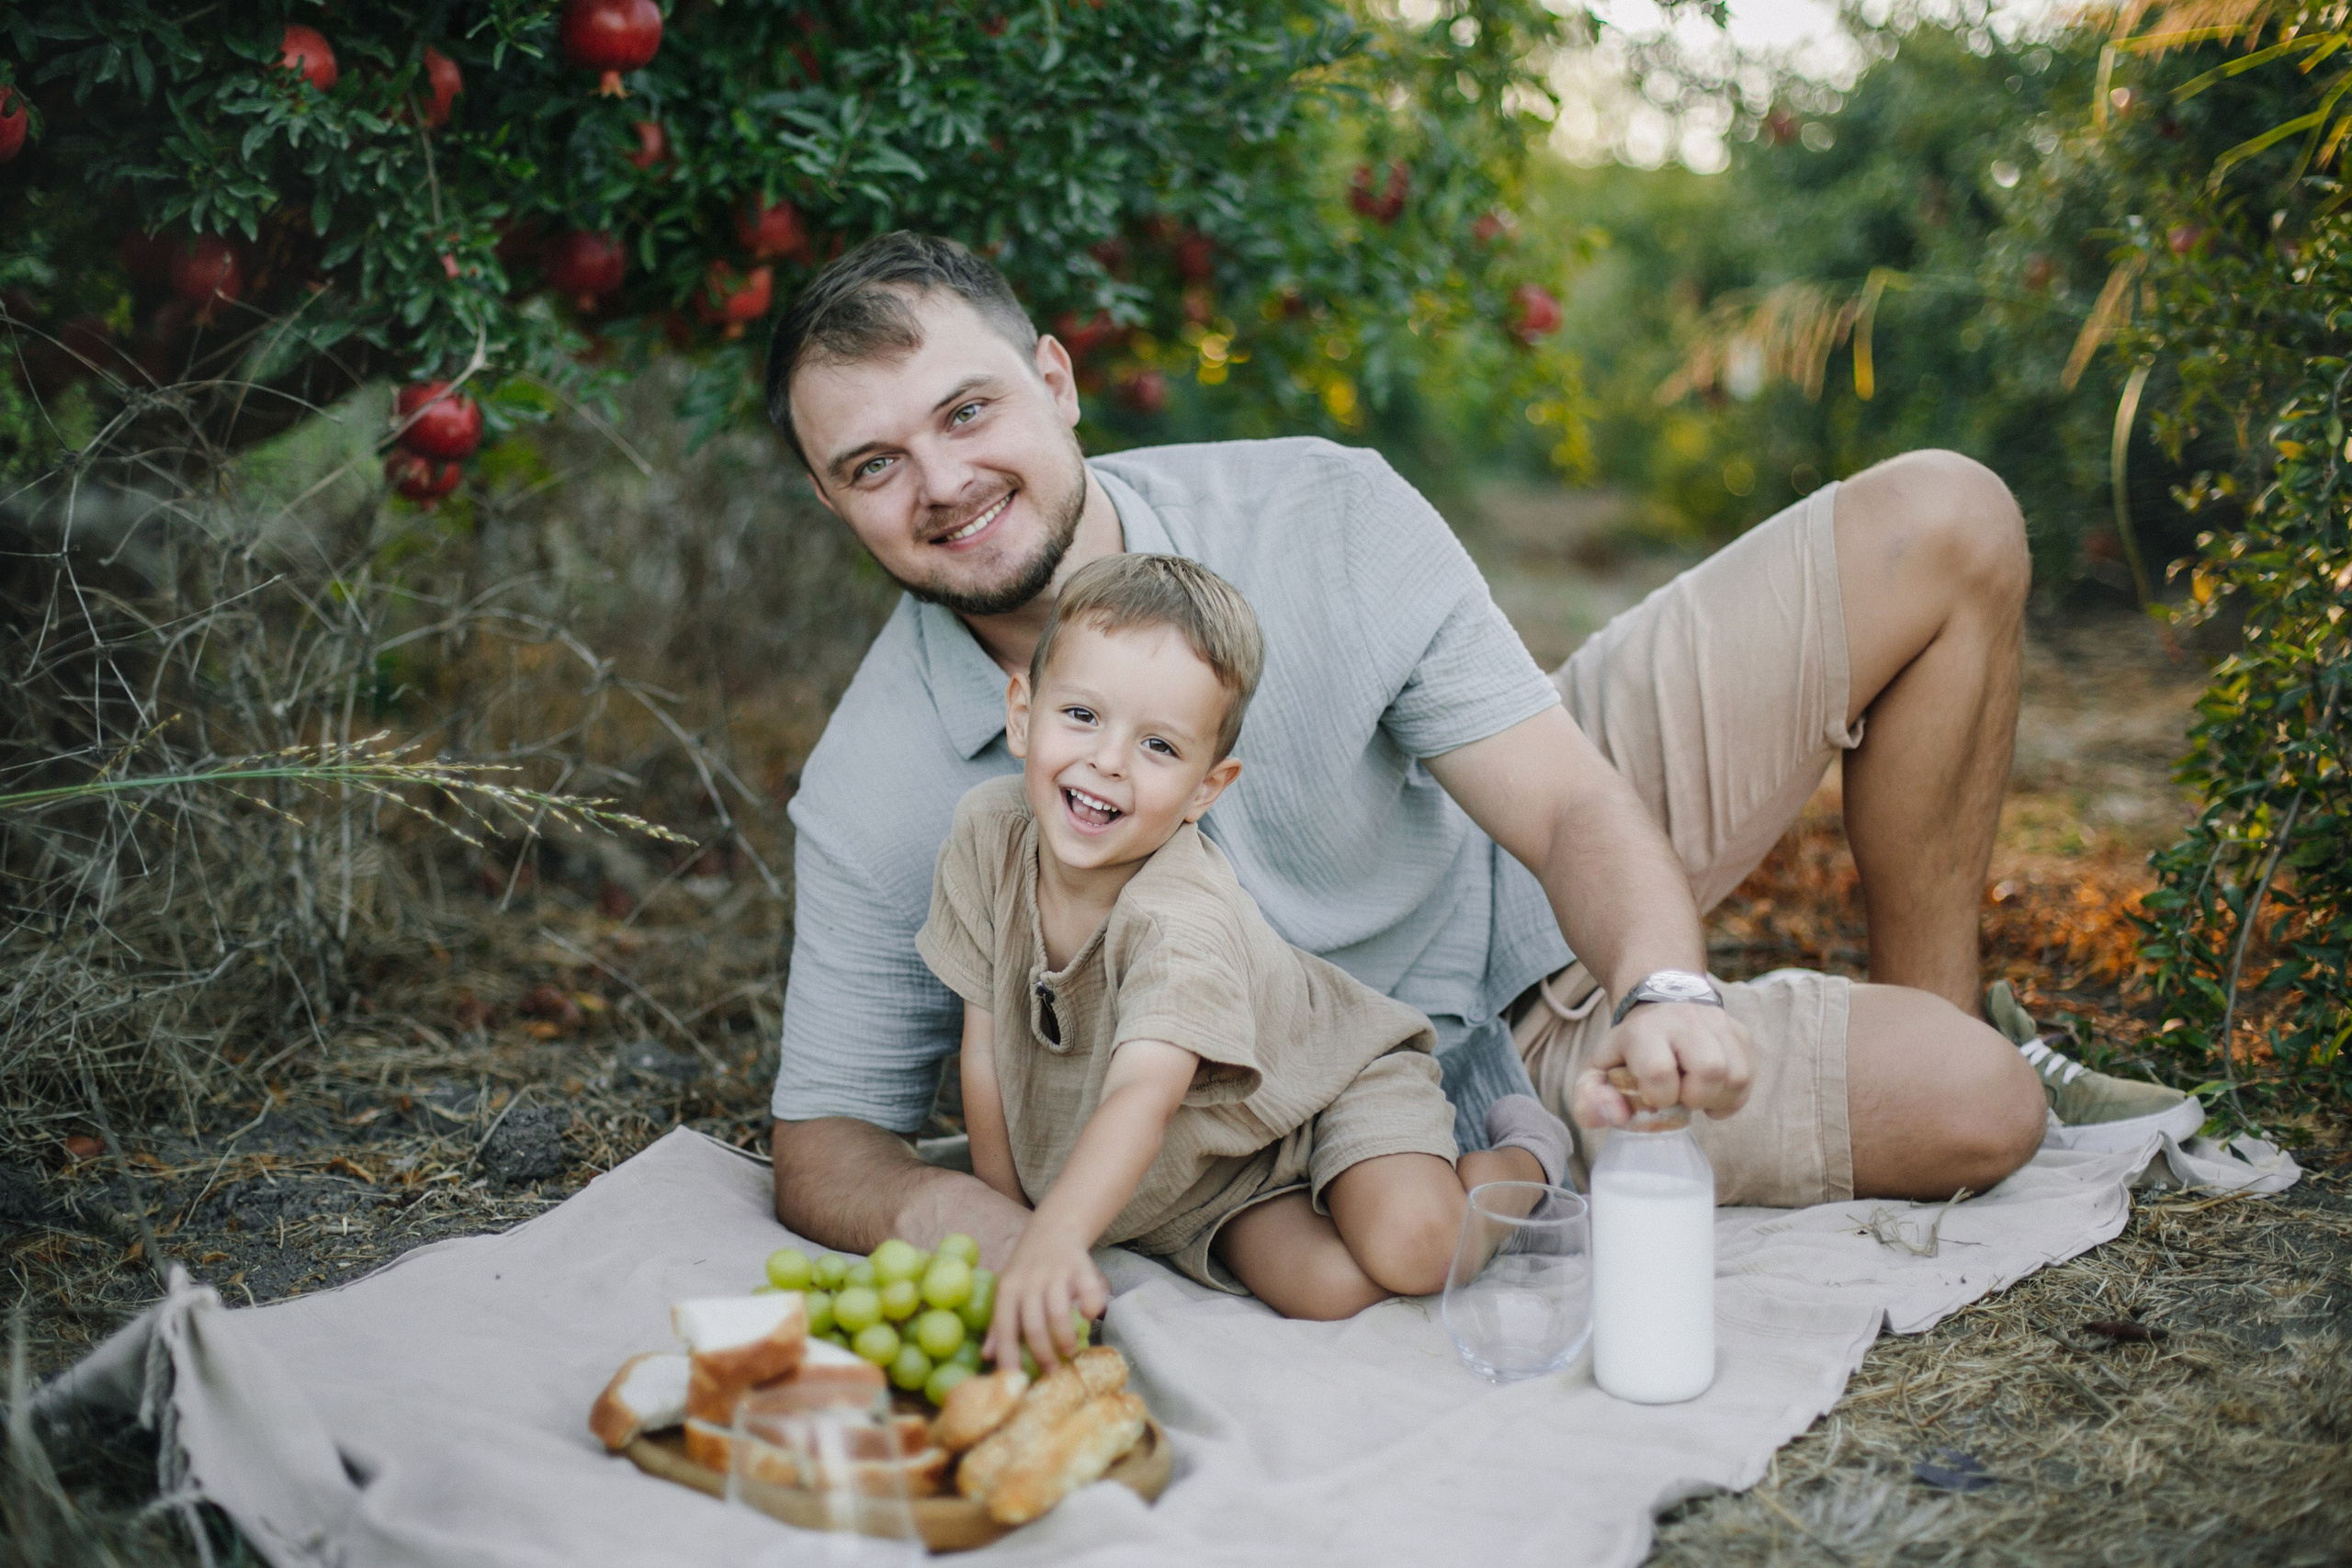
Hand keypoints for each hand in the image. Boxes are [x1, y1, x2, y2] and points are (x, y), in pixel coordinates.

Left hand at [985, 1218, 1106, 1371]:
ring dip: (1065, 1338)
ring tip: (1069, 1352)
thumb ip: (999, 1323)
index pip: (1005, 1329)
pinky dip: (1090, 1306)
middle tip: (1051, 1372)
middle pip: (1033, 1325)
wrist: (1053, 1229)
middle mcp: (1029, 1282)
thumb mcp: (1007, 1291)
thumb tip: (987, 1357)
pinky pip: (1087, 1290)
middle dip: (1043, 1355)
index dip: (1008, 1357)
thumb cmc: (1026, 1269)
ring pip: (1058, 1312)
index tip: (1015, 1381)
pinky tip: (1089, 1316)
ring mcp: (1055, 1273)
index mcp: (1007, 1290)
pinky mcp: (1079, 1266)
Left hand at [1570, 1001, 1753, 1128]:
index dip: (1659, 1096)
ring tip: (1698, 1097)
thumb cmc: (1629, 1048)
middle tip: (1681, 1098)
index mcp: (1644, 1031)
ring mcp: (1717, 1024)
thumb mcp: (1598, 1069)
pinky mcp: (1739, 1032)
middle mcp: (1684, 1021)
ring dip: (1718, 1099)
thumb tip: (1616, 1118)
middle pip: (1710, 1070)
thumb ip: (1590, 1100)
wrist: (1659, 1002)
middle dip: (1696, 1097)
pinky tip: (1714, 1094)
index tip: (1653, 1098)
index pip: (1659, 1071)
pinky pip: (1749, 1074)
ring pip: (1736, 1074)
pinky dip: (1734, 1095)